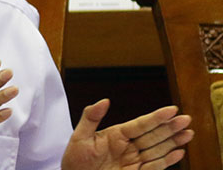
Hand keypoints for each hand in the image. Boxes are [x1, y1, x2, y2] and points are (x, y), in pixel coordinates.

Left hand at [62, 99, 193, 169]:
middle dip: (170, 127)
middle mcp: (127, 146)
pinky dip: (167, 161)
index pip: (140, 124)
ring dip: (173, 142)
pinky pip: (154, 167)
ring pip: (157, 150)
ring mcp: (132, 161)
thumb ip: (91, 117)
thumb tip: (104, 100)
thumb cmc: (75, 158)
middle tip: (186, 119)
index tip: (172, 109)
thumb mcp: (80, 136)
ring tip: (188, 133)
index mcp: (116, 134)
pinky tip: (179, 152)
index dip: (156, 117)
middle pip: (153, 135)